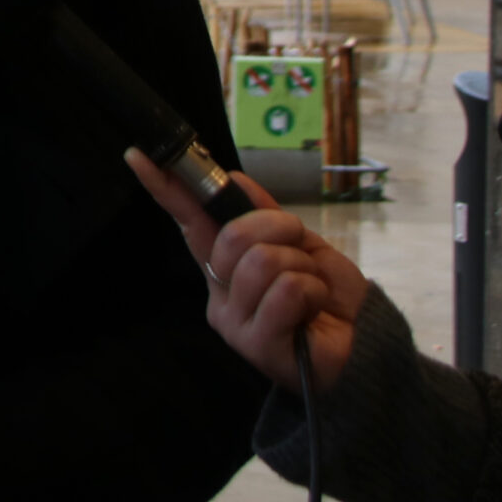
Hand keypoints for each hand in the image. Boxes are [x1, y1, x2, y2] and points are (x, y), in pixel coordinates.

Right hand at [126, 148, 368, 392]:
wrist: (363, 341)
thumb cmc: (326, 292)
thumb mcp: (298, 241)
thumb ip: (264, 213)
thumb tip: (233, 176)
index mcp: (224, 267)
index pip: (189, 222)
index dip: (166, 189)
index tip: (139, 156)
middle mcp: (220, 294)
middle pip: (233, 236)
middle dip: (279, 229)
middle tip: (300, 248)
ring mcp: (234, 323)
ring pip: (261, 262)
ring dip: (301, 266)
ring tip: (310, 287)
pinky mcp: (257, 344)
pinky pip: (284, 291)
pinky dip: (311, 290)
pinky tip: (313, 309)